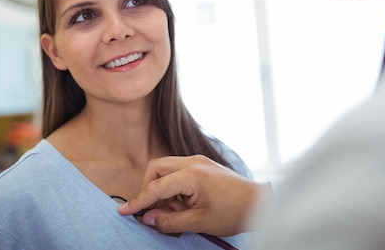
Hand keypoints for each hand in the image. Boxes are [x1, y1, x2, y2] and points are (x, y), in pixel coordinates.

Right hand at [118, 155, 270, 236]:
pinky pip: (179, 172)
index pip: (155, 187)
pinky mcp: (204, 165)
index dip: (138, 201)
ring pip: (166, 169)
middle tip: (157, 211)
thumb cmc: (234, 212)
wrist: (260, 204)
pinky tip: (187, 204)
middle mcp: (193, 162)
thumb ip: (170, 221)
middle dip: (150, 189)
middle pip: (156, 168)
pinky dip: (176, 187)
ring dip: (165, 190)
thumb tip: (148, 219)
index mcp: (191, 175)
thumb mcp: (199, 222)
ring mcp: (199, 161)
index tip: (124, 211)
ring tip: (180, 211)